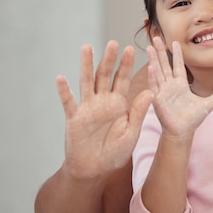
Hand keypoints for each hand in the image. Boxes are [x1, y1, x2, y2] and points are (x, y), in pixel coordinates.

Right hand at [56, 40, 153, 178]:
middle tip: (113, 43)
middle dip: (109, 59)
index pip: (123, 80)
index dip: (126, 66)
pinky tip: (61, 78)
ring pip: (87, 82)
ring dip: (86, 66)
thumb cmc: (115, 152)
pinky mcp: (74, 119)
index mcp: (119, 104)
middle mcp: (103, 102)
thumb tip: (151, 91)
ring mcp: (87, 108)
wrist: (95, 169)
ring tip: (87, 48)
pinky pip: (68, 103)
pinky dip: (64, 91)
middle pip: (105, 76)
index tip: (132, 49)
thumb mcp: (131, 133)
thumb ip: (138, 113)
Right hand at [147, 37, 212, 135]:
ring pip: (158, 72)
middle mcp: (170, 86)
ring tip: (149, 47)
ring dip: (153, 60)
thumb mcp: (208, 104)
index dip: (176, 54)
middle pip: (165, 65)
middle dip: (160, 51)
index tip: (175, 42)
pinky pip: (155, 86)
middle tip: (156, 37)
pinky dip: (153, 77)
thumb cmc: (193, 119)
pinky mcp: (158, 100)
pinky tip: (151, 66)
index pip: (178, 66)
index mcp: (181, 85)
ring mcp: (163, 92)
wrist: (183, 132)